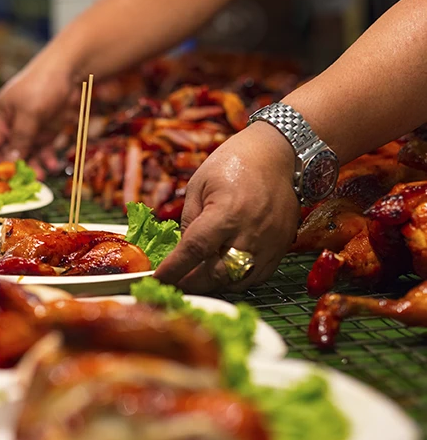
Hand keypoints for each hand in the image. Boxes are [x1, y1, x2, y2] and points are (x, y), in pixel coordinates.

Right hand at [0, 57, 73, 169]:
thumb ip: (20, 138)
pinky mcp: (47, 131)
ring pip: (28, 155)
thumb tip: (11, 161)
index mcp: (0, 118)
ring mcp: (31, 129)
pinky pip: (44, 151)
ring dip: (34, 167)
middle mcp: (13, 126)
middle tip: (25, 183)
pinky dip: (48, 159)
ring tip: (42, 176)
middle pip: (9, 154)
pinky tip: (53, 165)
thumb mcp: (28, 113)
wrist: (69, 70)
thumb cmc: (42, 85)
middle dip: (16, 169)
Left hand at [154, 122, 300, 293]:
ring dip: (214, 284)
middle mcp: (250, 232)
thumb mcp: (198, 186)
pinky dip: (236, 281)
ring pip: (237, 282)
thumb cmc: (232, 164)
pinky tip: (222, 272)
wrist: (276, 155)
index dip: (174, 270)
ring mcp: (269, 244)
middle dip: (191, 283)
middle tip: (175, 282)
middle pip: (217, 274)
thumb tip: (181, 252)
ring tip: (198, 276)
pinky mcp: (281, 248)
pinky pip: (257, 278)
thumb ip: (189, 222)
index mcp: (226, 213)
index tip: (158, 280)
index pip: (195, 250)